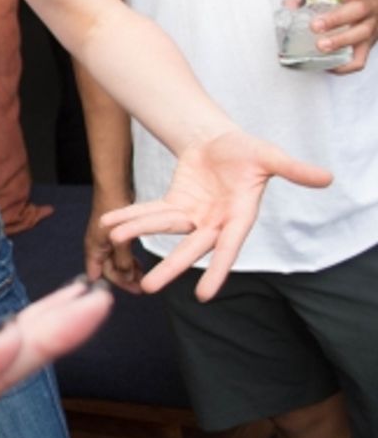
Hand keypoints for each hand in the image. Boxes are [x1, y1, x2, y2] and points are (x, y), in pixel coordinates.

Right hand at [84, 192, 142, 293]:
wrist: (112, 188)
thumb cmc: (111, 210)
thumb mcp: (118, 239)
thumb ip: (122, 260)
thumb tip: (127, 277)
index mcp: (93, 250)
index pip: (98, 276)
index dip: (115, 284)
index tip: (134, 290)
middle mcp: (97, 248)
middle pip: (109, 271)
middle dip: (124, 279)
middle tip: (142, 287)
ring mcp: (105, 242)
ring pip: (116, 263)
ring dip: (128, 271)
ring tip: (143, 277)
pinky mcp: (114, 235)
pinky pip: (121, 253)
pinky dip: (130, 260)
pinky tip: (139, 263)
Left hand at [101, 130, 331, 300]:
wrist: (221, 140)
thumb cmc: (247, 151)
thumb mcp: (270, 156)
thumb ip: (293, 169)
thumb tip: (327, 178)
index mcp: (239, 216)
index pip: (229, 248)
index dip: (218, 270)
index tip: (203, 296)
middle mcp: (214, 221)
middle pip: (190, 247)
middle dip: (170, 267)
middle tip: (148, 288)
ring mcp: (193, 214)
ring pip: (163, 227)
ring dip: (139, 232)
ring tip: (114, 240)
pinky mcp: (175, 203)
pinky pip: (150, 211)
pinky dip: (130, 215)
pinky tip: (109, 224)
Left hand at [315, 0, 376, 73]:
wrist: (375, 4)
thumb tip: (288, 4)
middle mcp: (372, 5)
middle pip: (359, 10)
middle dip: (337, 19)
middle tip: (315, 25)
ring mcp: (373, 25)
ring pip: (361, 34)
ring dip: (340, 41)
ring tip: (320, 45)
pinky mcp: (369, 44)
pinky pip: (361, 58)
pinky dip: (345, 65)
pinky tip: (329, 65)